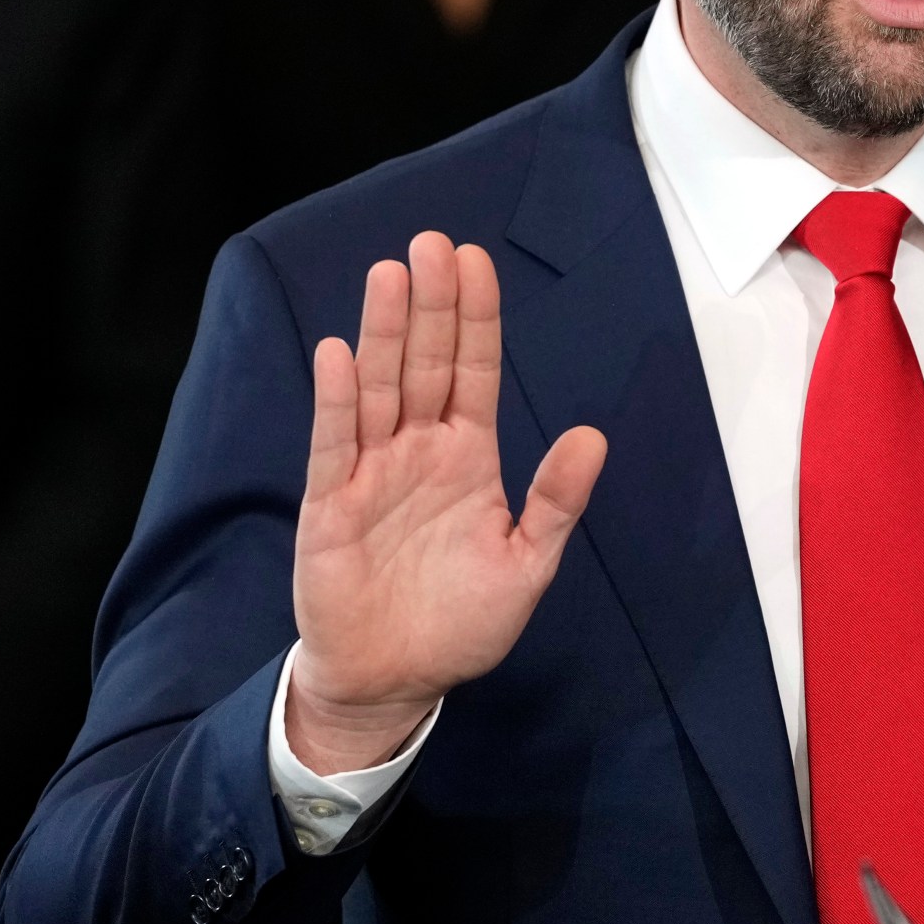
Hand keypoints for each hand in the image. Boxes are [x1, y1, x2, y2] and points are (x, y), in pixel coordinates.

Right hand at [286, 232, 606, 774]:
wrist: (395, 680)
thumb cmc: (459, 622)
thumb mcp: (527, 562)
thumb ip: (555, 500)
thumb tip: (592, 436)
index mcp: (467, 457)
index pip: (472, 372)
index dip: (475, 318)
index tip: (474, 261)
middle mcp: (418, 452)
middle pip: (426, 364)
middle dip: (432, 305)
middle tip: (432, 242)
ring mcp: (370, 473)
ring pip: (380, 389)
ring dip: (386, 333)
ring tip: (391, 275)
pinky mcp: (331, 506)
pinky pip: (334, 444)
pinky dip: (337, 400)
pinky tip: (340, 353)